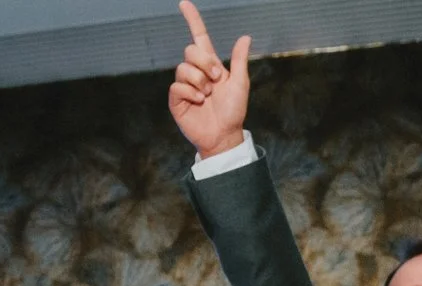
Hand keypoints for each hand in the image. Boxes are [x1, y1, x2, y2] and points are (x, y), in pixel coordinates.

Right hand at [168, 1, 250, 158]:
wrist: (224, 135)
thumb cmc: (234, 111)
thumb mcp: (241, 83)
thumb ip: (240, 60)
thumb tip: (245, 37)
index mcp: (211, 65)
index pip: (198, 37)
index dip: (192, 20)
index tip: (183, 3)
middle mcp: (196, 72)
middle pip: (190, 51)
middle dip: (205, 63)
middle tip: (216, 80)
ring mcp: (185, 86)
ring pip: (183, 69)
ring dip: (199, 81)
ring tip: (207, 95)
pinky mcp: (176, 100)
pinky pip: (177, 86)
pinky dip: (190, 92)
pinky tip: (199, 101)